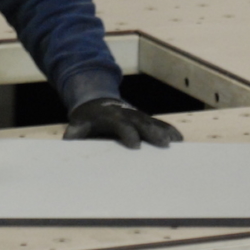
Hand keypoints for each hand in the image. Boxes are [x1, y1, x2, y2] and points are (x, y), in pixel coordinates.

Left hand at [63, 98, 183, 148]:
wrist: (96, 104)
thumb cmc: (86, 122)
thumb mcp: (77, 127)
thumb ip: (74, 136)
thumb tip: (70, 143)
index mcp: (108, 116)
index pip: (119, 123)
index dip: (127, 133)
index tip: (136, 145)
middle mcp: (125, 114)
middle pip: (140, 122)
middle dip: (152, 132)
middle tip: (163, 144)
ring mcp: (136, 115)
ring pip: (152, 122)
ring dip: (164, 131)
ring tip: (175, 143)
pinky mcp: (144, 119)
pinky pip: (158, 124)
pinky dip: (168, 130)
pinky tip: (178, 140)